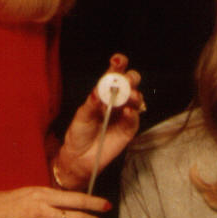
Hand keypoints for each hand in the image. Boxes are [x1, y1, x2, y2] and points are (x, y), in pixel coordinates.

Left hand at [56, 54, 143, 188]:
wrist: (80, 157)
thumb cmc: (79, 133)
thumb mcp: (81, 116)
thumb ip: (91, 104)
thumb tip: (98, 92)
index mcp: (103, 92)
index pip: (114, 74)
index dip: (118, 65)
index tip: (117, 60)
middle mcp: (117, 100)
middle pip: (131, 83)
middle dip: (130, 78)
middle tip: (126, 81)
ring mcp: (125, 114)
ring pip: (136, 99)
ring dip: (134, 95)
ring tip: (128, 97)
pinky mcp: (129, 129)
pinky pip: (135, 119)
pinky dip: (133, 115)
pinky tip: (128, 112)